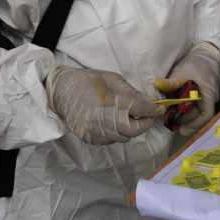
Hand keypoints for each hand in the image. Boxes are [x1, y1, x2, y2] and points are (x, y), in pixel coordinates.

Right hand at [46, 65, 163, 144]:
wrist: (60, 90)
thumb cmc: (87, 80)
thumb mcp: (112, 79)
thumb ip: (132, 93)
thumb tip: (150, 102)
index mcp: (108, 102)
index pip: (139, 110)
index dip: (153, 110)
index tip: (159, 109)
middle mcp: (101, 120)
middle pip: (133, 130)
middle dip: (144, 123)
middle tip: (148, 116)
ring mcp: (93, 131)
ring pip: (123, 137)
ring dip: (130, 129)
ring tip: (130, 117)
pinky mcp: (88, 138)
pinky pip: (110, 140)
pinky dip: (117, 133)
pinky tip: (114, 122)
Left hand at [155, 42, 219, 135]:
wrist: (206, 51)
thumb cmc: (197, 62)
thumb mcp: (182, 72)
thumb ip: (171, 82)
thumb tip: (157, 85)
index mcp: (208, 95)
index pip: (206, 115)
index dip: (195, 124)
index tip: (182, 128)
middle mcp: (210, 98)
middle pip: (198, 113)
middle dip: (184, 117)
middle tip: (169, 118)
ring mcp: (207, 96)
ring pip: (196, 108)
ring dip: (183, 110)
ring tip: (170, 110)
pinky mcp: (203, 92)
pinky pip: (195, 102)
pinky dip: (185, 103)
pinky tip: (175, 101)